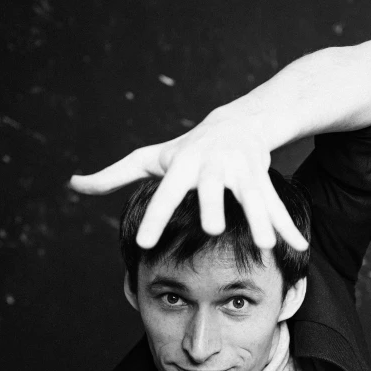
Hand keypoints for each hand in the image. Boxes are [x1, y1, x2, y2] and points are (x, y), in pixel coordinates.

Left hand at [68, 110, 308, 251]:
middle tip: (212, 227)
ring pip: (252, 196)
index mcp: (183, 163)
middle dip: (215, 204)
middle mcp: (214, 164)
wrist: (239, 121)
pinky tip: (298, 248)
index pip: (166, 192)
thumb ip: (113, 175)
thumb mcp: (150, 158)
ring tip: (265, 245)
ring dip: (260, 219)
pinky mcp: (264, 177)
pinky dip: (287, 226)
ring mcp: (242, 169)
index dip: (156, 216)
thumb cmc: (187, 148)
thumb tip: (73, 184)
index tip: (145, 243)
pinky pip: (276, 205)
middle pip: (213, 186)